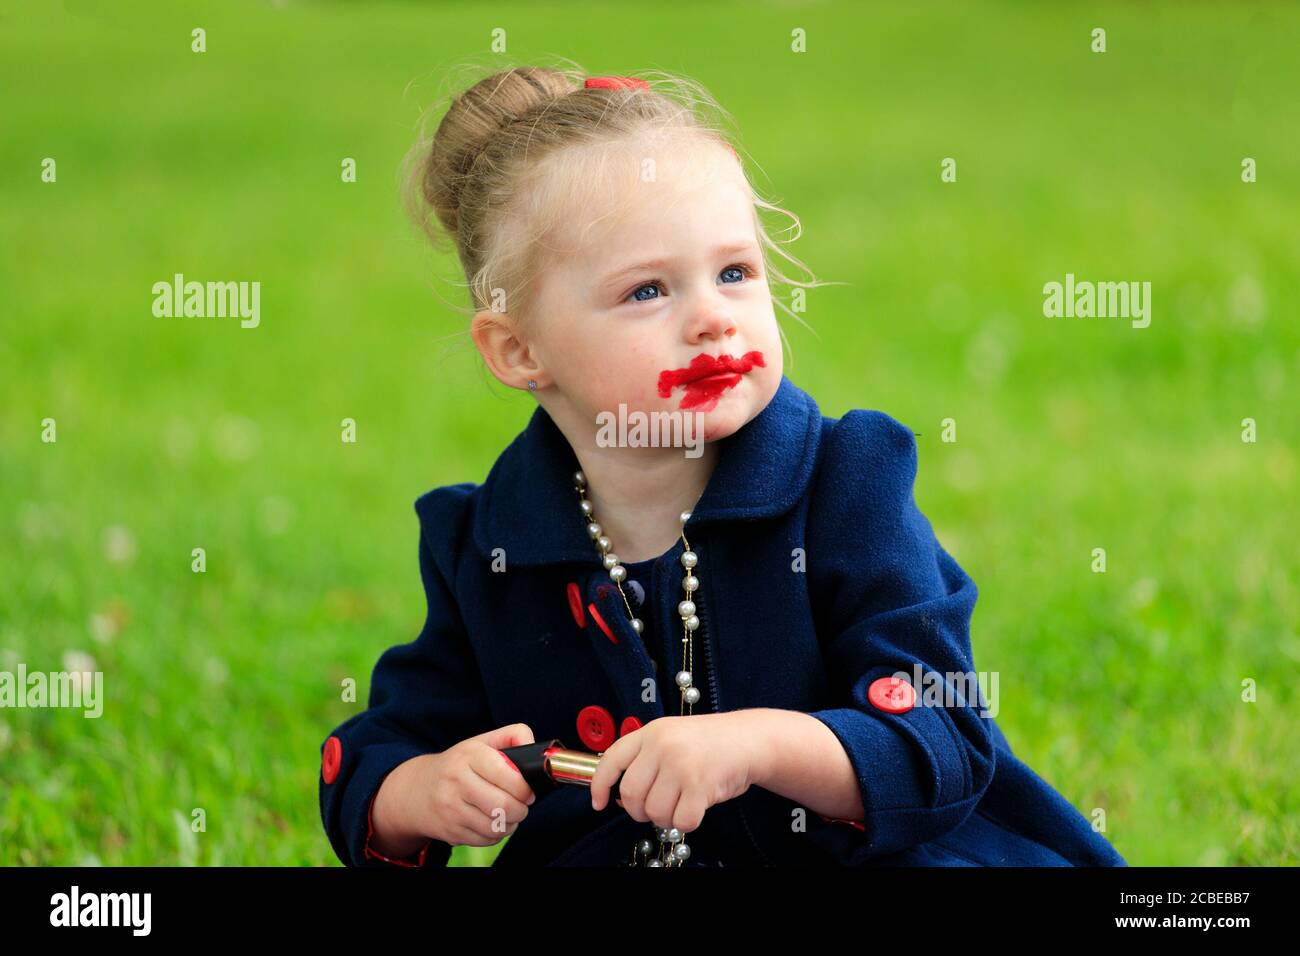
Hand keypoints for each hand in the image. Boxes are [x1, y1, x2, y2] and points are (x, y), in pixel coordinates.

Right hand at [373, 723, 536, 850]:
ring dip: (511, 823)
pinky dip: (496, 835)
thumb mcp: (481, 743)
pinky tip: (494, 823)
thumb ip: (512, 736)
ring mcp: (451, 808)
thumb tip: (538, 749)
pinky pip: (485, 840)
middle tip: (522, 805)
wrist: (416, 790)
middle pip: (503, 805)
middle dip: (521, 809)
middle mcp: (456, 781)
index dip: (524, 787)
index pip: (506, 774)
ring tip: (510, 814)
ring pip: (496, 826)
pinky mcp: (450, 831)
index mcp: (468, 754)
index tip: (527, 790)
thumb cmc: (458, 765)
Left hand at [587, 713, 758, 833]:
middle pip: (631, 793)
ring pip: (654, 811)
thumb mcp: (673, 737)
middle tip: (657, 807)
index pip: (612, 759)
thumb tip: (621, 796)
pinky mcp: (699, 785)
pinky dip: (688, 822)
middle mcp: (662, 745)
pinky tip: (697, 806)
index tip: (598, 803)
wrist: (750, 739)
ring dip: (667, 817)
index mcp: (651, 732)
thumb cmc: (711, 743)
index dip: (600, 785)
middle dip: (640, 810)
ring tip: (683, 802)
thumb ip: (647, 759)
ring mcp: (680, 764)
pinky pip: (680, 820)